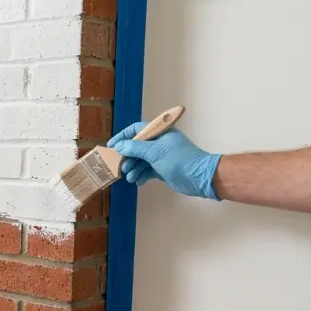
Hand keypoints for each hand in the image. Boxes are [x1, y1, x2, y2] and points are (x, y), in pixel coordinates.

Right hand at [107, 122, 221, 199]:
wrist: (199, 177)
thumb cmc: (178, 159)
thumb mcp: (154, 152)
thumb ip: (134, 148)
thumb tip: (118, 146)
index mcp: (160, 132)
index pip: (137, 129)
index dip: (123, 137)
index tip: (111, 147)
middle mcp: (160, 142)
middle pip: (137, 146)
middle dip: (128, 156)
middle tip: (120, 166)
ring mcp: (162, 156)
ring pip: (141, 160)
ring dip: (133, 168)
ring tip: (130, 176)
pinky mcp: (163, 169)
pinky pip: (147, 170)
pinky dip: (141, 175)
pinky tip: (137, 181)